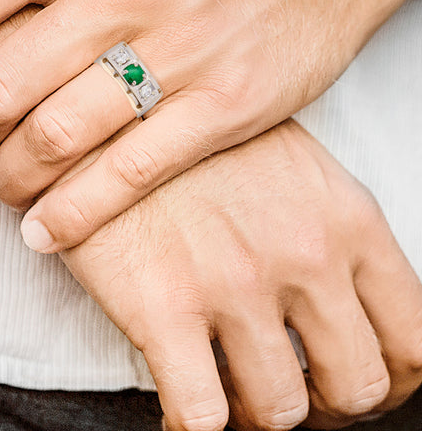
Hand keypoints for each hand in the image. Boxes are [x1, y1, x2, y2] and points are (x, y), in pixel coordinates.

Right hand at [59, 120, 421, 430]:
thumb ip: (328, 226)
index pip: (414, 338)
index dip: (390, 376)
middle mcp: (303, 255)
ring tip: (229, 384)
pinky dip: (196, 425)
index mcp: (345, 219)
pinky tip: (182, 396)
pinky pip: (200, 417)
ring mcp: (235, 284)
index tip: (348, 373)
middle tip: (289, 387)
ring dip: (256, 410)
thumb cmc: (199, 134)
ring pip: (279, 411)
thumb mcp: (291, 161)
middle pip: (356, 387)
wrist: (113, 106)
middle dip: (326, 403)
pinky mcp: (163, 308)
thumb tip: (339, 292)